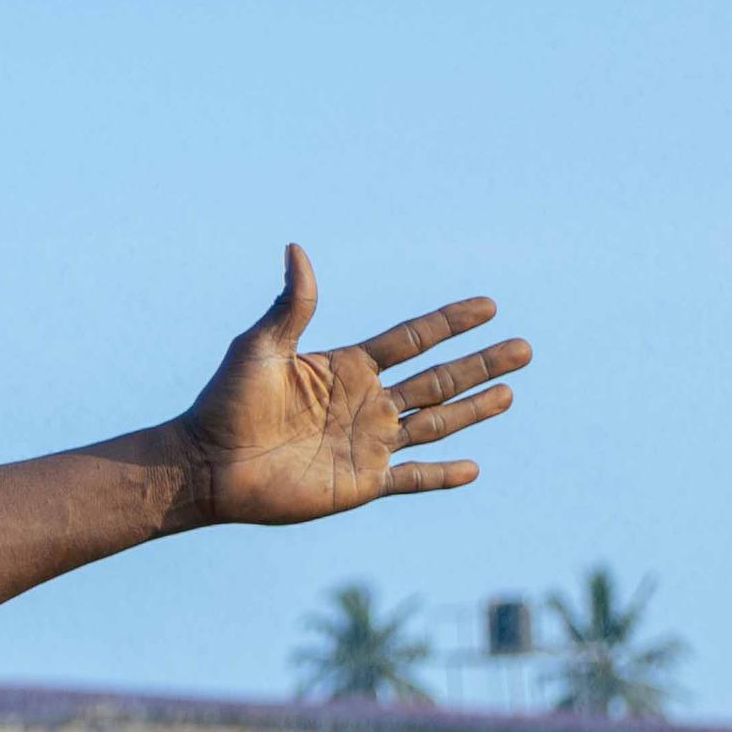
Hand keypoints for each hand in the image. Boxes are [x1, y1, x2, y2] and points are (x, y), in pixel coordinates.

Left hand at [174, 246, 526, 527]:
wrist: (207, 464)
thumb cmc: (226, 402)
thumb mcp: (260, 346)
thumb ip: (292, 304)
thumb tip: (297, 249)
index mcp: (347, 367)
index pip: (413, 339)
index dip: (450, 323)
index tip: (488, 306)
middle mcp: (365, 403)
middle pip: (438, 379)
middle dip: (480, 364)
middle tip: (524, 349)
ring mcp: (367, 443)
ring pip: (436, 423)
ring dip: (473, 409)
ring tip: (510, 393)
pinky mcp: (361, 482)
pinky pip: (412, 478)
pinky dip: (442, 475)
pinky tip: (473, 468)